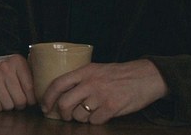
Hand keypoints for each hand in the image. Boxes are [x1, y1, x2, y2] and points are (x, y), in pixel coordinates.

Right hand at [0, 54, 35, 111]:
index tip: (26, 99)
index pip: (31, 90)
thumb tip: (43, 99)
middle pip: (20, 100)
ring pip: (8, 106)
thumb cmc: (2, 71)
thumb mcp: (18, 68)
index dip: (30, 99)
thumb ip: (30, 79)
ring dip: (6, 106)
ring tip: (3, 97)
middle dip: (18, 104)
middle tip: (13, 99)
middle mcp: (5, 67)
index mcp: (18, 61)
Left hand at [40, 59, 167, 124]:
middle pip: (64, 103)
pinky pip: (95, 121)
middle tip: (66, 116)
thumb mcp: (97, 69)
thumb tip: (62, 91)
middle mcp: (90, 83)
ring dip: (81, 118)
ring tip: (89, 113)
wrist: (145, 76)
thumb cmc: (119, 74)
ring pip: (79, 115)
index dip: (48, 97)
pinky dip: (96, 121)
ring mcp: (101, 96)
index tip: (45, 107)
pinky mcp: (112, 107)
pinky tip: (101, 114)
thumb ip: (81, 78)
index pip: (58, 84)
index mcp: (85, 71)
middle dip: (63, 113)